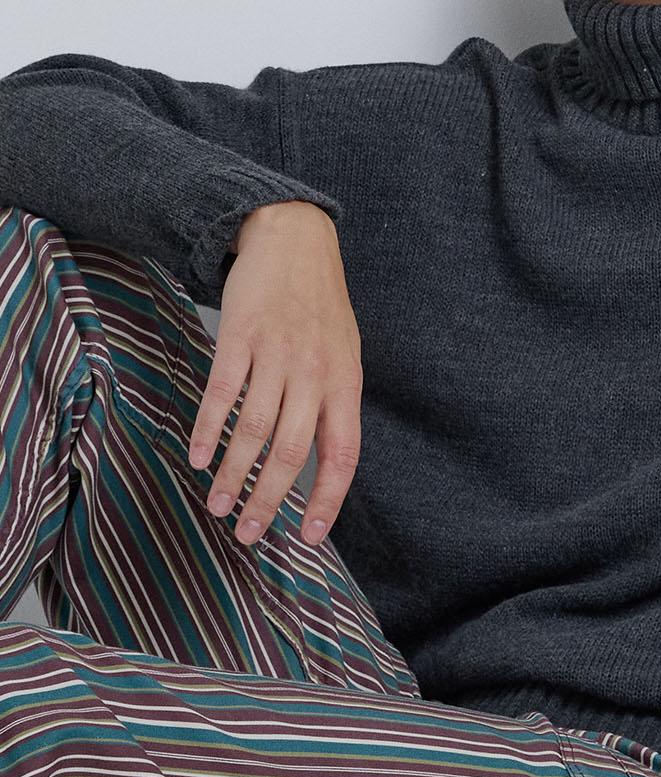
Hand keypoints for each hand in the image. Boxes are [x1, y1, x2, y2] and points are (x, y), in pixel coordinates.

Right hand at [187, 201, 362, 550]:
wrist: (295, 240)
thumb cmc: (319, 308)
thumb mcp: (344, 355)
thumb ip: (332, 406)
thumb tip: (320, 467)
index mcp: (346, 382)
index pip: (343, 453)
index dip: (327, 498)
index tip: (308, 537)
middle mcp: (315, 372)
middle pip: (293, 451)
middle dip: (269, 500)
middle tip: (248, 534)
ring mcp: (277, 354)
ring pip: (254, 430)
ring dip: (233, 474)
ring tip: (218, 506)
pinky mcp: (241, 337)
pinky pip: (222, 393)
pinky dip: (209, 429)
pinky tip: (198, 457)